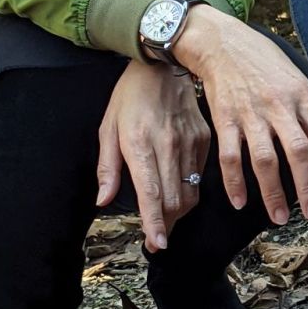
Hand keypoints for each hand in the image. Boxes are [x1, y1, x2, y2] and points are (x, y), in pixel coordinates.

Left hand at [97, 61, 209, 253]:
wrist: (164, 66)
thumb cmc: (131, 96)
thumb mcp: (108, 127)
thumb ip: (107, 167)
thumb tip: (104, 200)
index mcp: (139, 143)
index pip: (151, 192)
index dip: (155, 222)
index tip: (157, 243)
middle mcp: (167, 146)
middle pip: (174, 200)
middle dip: (166, 226)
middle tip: (156, 241)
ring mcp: (189, 143)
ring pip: (190, 192)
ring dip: (179, 214)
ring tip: (166, 224)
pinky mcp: (203, 140)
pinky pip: (199, 177)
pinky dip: (190, 192)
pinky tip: (179, 196)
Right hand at [174, 8, 307, 225]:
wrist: (222, 42)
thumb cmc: (264, 62)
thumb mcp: (297, 79)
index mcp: (302, 96)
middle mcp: (279, 107)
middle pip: (299, 153)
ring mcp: (251, 115)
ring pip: (265, 161)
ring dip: (273, 194)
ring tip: (280, 218)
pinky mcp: (225, 120)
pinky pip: (230, 157)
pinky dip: (234, 183)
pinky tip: (240, 202)